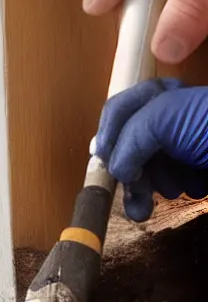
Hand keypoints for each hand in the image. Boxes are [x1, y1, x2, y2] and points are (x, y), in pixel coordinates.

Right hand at [96, 78, 207, 220]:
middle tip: (126, 188)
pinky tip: (181, 195)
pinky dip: (170, 190)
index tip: (104, 158)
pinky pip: (175, 179)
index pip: (129, 104)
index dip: (111, 128)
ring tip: (147, 205)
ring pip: (152, 163)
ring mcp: (196, 145)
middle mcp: (184, 117)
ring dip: (142, 186)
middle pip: (134, 137)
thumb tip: (114, 163)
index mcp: (177, 97)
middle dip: (125, 165)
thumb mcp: (171, 118)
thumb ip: (135, 132)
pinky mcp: (206, 169)